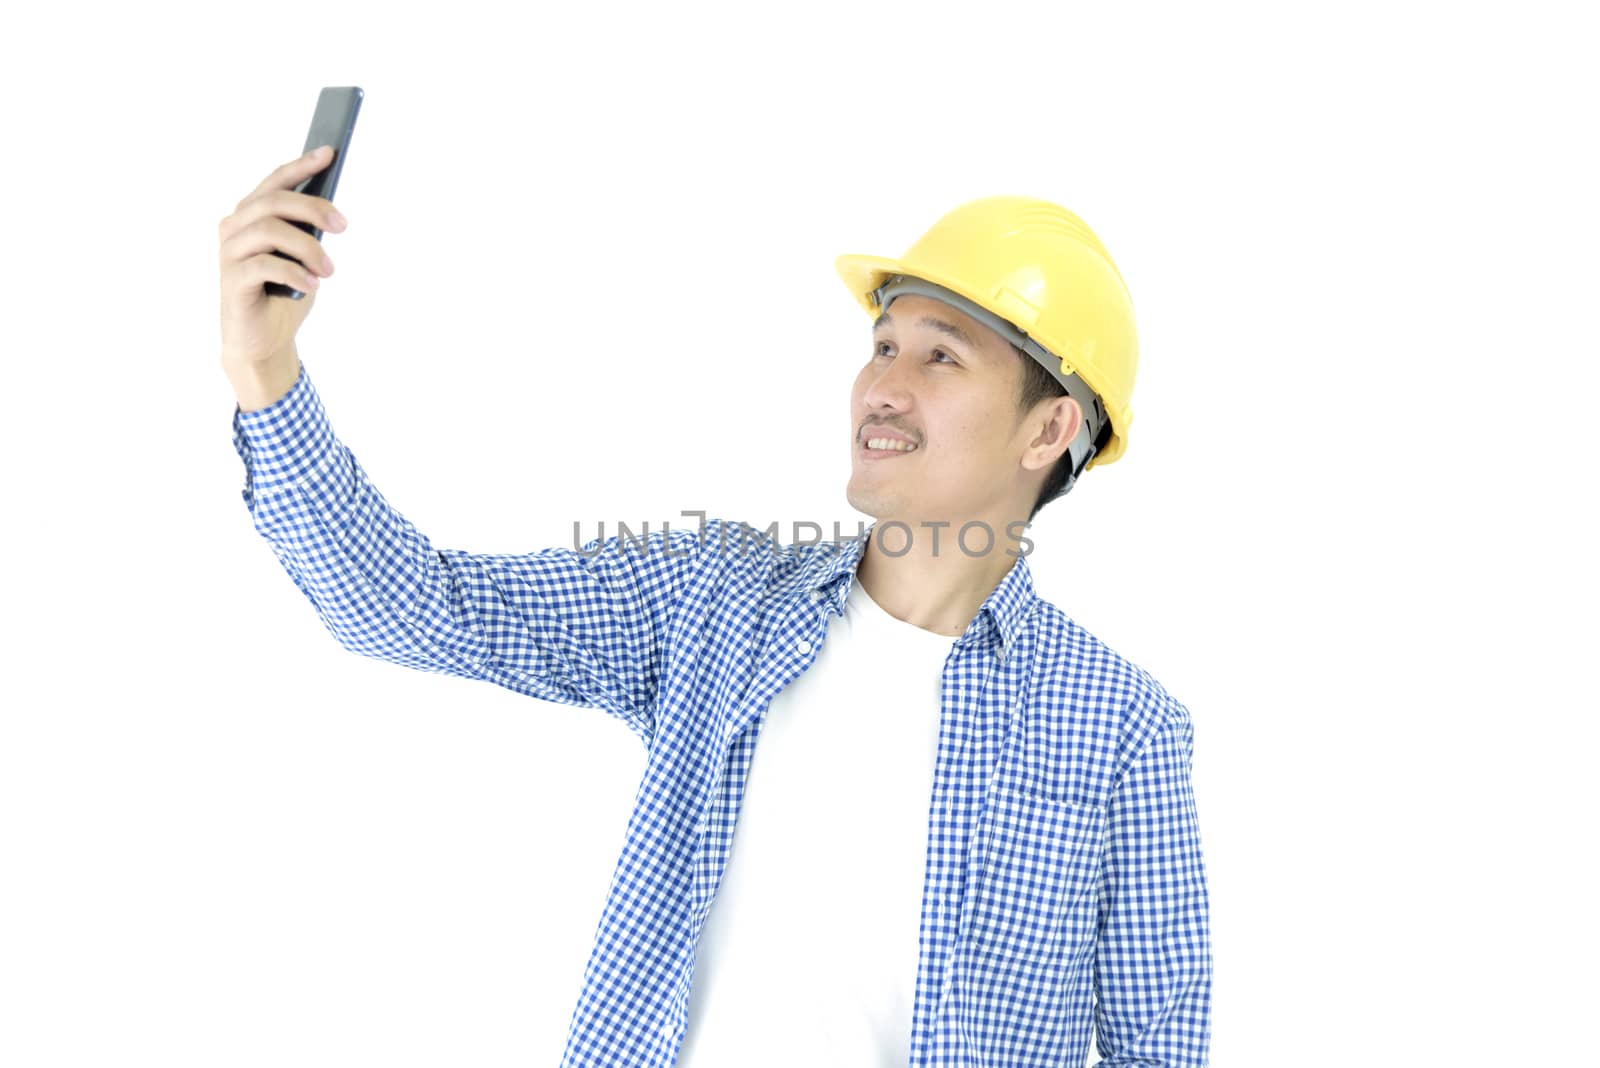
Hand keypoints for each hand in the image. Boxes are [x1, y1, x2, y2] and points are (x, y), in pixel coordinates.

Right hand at [218, 145, 346, 369]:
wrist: (264, 340)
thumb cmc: (284, 293)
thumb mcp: (302, 257)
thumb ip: (307, 232)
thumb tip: (331, 213)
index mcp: (251, 215)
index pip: (275, 182)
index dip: (301, 166)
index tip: (329, 153)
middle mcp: (235, 227)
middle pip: (274, 202)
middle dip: (314, 208)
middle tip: (343, 226)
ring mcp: (230, 253)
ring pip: (270, 231)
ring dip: (308, 248)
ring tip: (329, 271)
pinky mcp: (232, 280)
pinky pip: (265, 265)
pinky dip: (295, 272)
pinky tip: (313, 285)